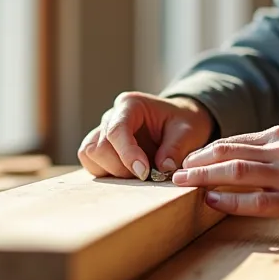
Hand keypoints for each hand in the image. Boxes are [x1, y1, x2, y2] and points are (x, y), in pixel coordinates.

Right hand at [77, 92, 214, 179]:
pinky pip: (91, 161)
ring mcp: (103, 131)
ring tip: (136, 173)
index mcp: (131, 104)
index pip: (117, 130)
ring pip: (90, 154)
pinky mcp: (101, 146)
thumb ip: (176, 148)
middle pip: (99, 146)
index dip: (127, 154)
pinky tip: (127, 173)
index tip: (144, 173)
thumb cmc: (183, 122)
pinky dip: (106, 173)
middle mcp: (112, 116)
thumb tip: (163, 169)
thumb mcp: (188, 132)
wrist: (179, 122)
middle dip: (121, 167)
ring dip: (111, 171)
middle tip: (146, 174)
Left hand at [171, 125, 278, 239]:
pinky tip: (210, 202)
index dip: (207, 150)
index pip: (235, 140)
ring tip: (183, 184)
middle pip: (229, 151)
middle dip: (197, 161)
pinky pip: (254, 200)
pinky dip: (228, 200)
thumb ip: (274, 152)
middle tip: (175, 171)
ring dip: (204, 177)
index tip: (188, 160)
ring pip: (236, 171)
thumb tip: (238, 160)